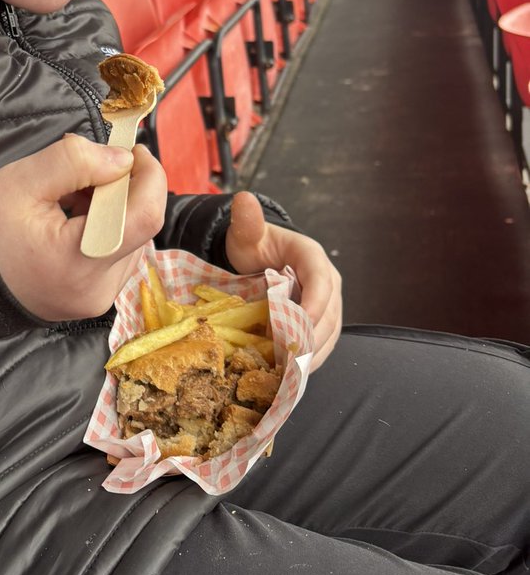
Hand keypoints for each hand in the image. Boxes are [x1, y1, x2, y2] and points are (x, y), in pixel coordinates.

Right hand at [0, 134, 166, 320]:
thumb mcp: (23, 181)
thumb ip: (76, 162)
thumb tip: (122, 159)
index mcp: (79, 262)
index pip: (144, 217)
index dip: (149, 177)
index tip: (132, 151)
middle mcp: (97, 290)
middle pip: (140, 227)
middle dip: (126, 189)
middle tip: (92, 167)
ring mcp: (97, 300)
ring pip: (133, 241)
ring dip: (117, 209)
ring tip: (77, 194)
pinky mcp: (93, 300)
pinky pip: (118, 256)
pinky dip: (107, 229)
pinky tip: (77, 216)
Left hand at [224, 191, 341, 369]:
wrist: (255, 257)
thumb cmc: (251, 244)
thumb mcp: (246, 233)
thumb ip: (246, 221)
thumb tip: (244, 199)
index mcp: (312, 257)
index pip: (322, 282)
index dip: (314, 306)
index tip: (298, 327)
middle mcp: (327, 281)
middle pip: (329, 314)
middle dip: (311, 338)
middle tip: (290, 361)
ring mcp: (327, 303)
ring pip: (329, 333)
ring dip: (312, 354)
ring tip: (291, 374)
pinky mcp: (321, 321)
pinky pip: (322, 342)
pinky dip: (309, 359)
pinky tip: (293, 375)